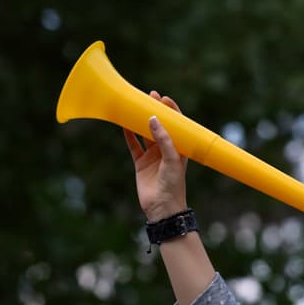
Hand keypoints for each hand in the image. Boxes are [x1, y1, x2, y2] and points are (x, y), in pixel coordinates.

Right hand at [123, 91, 189, 220]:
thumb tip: (153, 118)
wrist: (162, 208)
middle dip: (155, 111)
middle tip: (150, 96)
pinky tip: (124, 124)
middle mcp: (166, 150)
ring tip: (135, 105)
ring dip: (141, 121)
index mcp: (179, 148)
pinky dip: (128, 135)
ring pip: (145, 134)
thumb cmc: (173, 185)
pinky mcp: (141, 164)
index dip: (172, 111)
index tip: (164, 99)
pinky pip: (133, 146)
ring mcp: (153, 156)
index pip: (177, 125)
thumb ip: (164, 139)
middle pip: (160, 126)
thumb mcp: (172, 160)